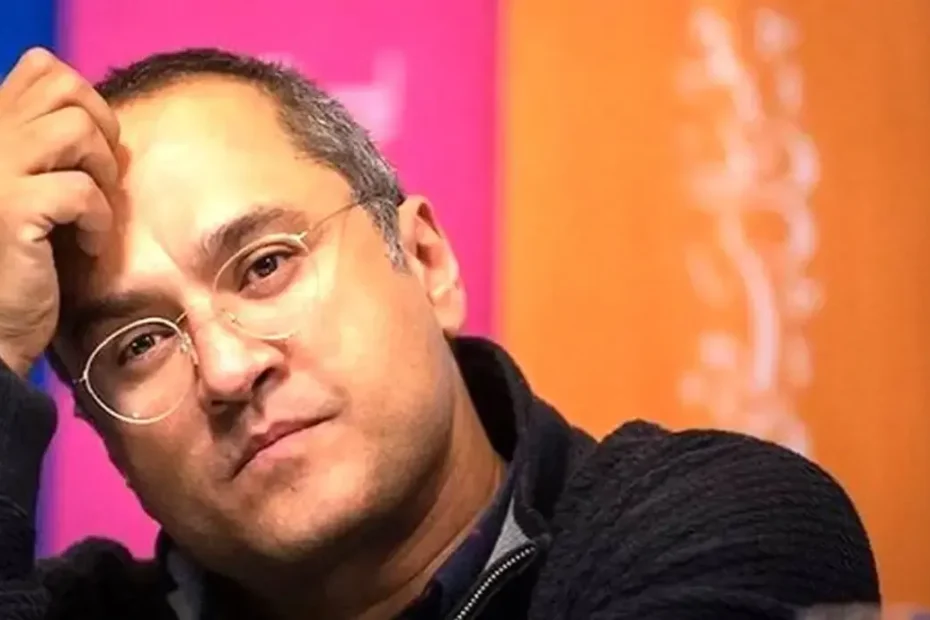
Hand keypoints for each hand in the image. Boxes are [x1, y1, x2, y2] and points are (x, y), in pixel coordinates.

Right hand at [0, 48, 119, 377]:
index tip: (93, 154)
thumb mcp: (35, 191)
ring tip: (94, 213)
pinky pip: (82, 189)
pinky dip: (100, 219)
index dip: (87, 102)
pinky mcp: (10, 211)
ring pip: (76, 128)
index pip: (42, 68)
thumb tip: (104, 123)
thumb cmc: (22, 261)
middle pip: (64, 86)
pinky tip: (88, 247)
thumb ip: (51, 150)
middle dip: (102, 128)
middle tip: (102, 178)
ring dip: (103, 173)